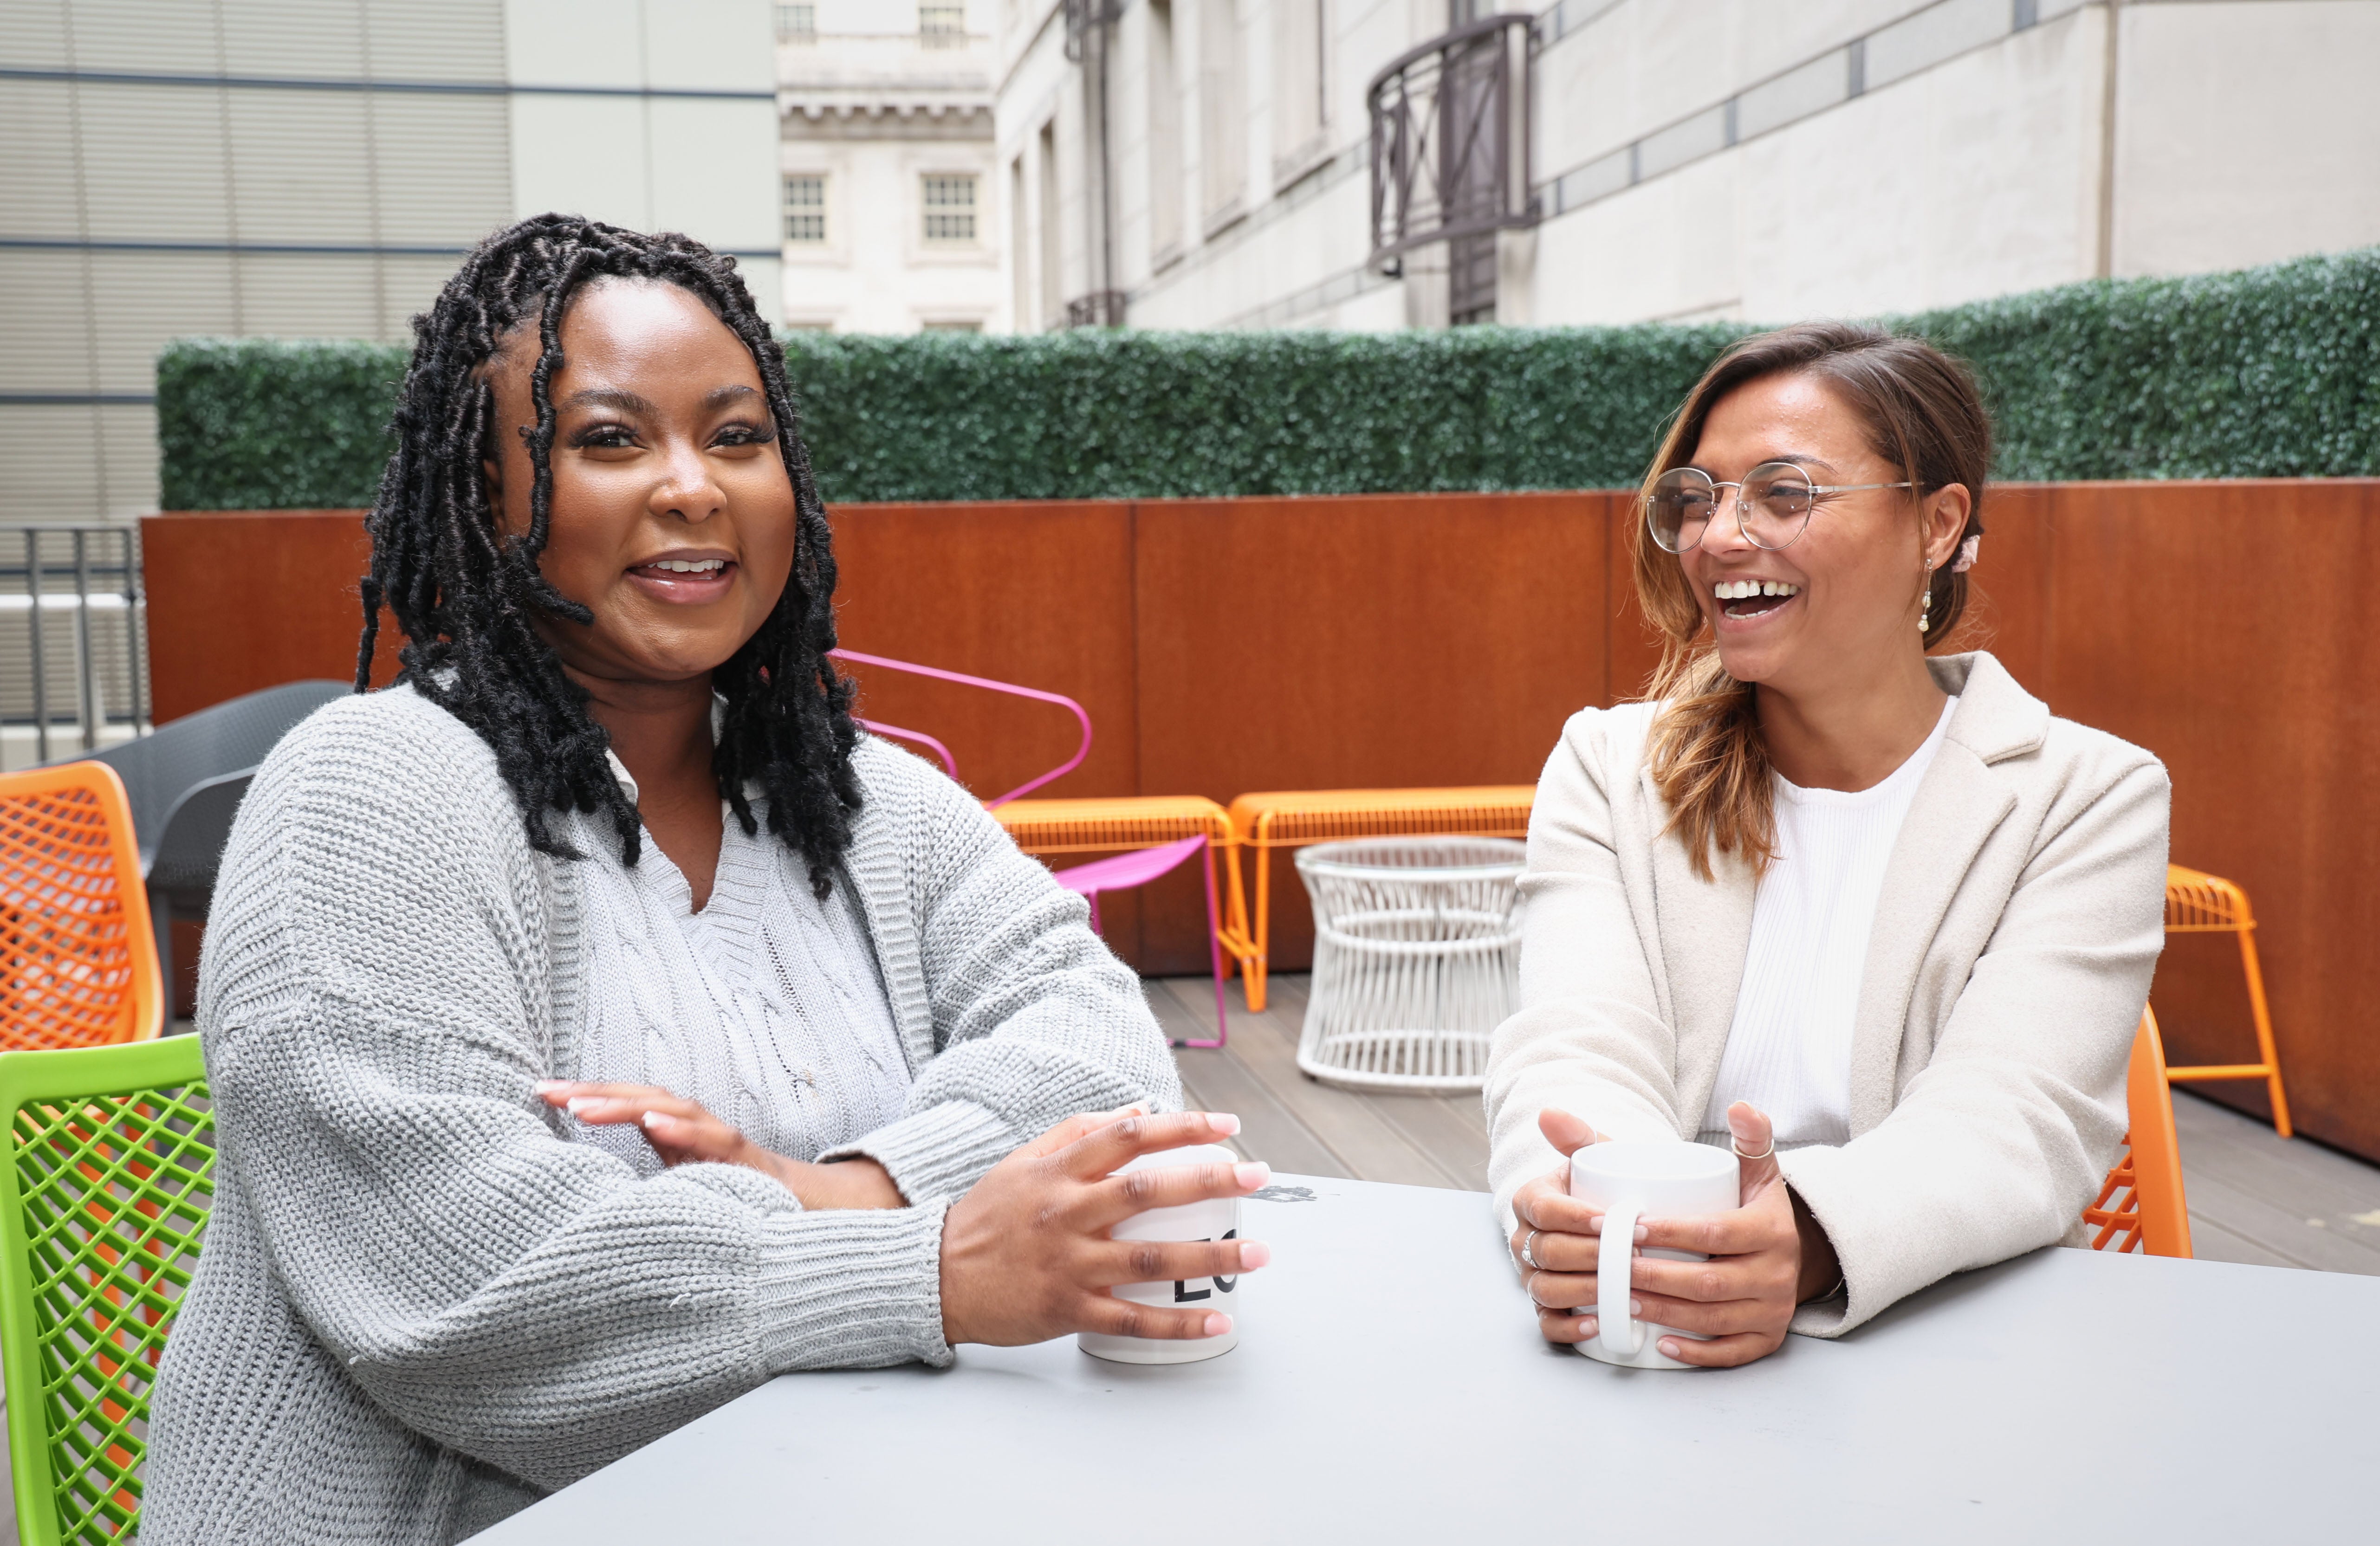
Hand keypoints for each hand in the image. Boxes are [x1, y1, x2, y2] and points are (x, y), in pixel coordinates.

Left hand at [534, 1081, 905, 1209]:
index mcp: (676, 1128)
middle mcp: (697, 1125)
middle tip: (547, 1090)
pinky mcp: (744, 1159)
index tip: (539, 1092)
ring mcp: (720, 1140)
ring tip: (582, 1105)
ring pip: (670, 1108)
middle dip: (593, 1090)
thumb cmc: (737, 1195)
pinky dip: (681, 1127)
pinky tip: (653, 1123)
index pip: (625, 1102)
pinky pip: (711, 1138)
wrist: (805, 1212)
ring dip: (625, 1104)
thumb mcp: (680, 1179)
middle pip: (640, 1095)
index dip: (585, 1094)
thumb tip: (594, 1170)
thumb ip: (649, 1164)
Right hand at [939, 1109, 1273, 1347]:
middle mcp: (1067, 1213)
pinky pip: (1132, 1320)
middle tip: (1260, 1175)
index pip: (1129, 1136)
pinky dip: (1177, 1324)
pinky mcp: (1068, 1309)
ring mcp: (1069, 1264)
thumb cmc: (988, 1215)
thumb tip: (1140, 1110)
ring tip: (1259, 1253)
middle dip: (1210, 1181)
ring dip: (1210, 1256)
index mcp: (1059, 1172)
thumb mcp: (1025, 1160)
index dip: (1182, 1127)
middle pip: (1147, 1191)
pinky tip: (1217, 1321)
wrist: (936, 1276)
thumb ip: (1079, 1132)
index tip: (1228, 1125)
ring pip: (1149, 1260)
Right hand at [1508, 1108, 1609, 1344]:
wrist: (1611, 1219)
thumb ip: (1580, 1136)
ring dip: (1585, 1293)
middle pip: (1546, 1251)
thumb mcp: (1597, 1158)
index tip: (1611, 1221)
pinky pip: (1547, 1322)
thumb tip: (1549, 1113)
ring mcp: (1533, 1274)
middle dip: (1589, 1257)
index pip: (1541, 1208)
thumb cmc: (1605, 1188)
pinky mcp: (1547, 1305)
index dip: (1573, 1217)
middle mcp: (1525, 1239)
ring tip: (1625, 1293)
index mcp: (1531, 1200)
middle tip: (1632, 1258)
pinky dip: (1570, 1327)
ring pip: (1545, 1288)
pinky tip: (1597, 1326)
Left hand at [1516, 1104, 1839, 1366]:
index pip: (1715, 1232)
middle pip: (1708, 1282)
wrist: (1796, 1253)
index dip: (1670, 1232)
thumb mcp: (1758, 1168)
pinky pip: (1731, 1352)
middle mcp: (1777, 1274)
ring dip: (1663, 1311)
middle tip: (1610, 1268)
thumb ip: (1748, 1133)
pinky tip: (1661, 1343)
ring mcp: (1773, 1311)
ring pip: (1713, 1318)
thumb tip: (1740, 1103)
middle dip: (1655, 1277)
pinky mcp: (1767, 1340)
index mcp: (1770, 1230)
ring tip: (1620, 1300)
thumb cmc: (1756, 1207)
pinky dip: (1696, 1352)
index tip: (1628, 1226)